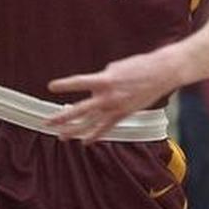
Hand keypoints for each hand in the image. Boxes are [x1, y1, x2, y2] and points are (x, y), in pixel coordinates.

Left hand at [47, 49, 181, 142]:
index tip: (51, 86)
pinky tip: (85, 141)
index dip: (65, 85)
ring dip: (75, 131)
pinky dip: (95, 135)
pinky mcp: (123, 114)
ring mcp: (115, 107)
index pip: (80, 82)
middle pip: (80, 109)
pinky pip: (106, 128)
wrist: (161, 73)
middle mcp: (108, 96)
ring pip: (91, 123)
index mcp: (105, 79)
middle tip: (47, 122)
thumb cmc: (139, 66)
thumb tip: (93, 88)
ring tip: (61, 137)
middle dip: (62, 117)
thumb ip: (102, 79)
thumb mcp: (116, 68)